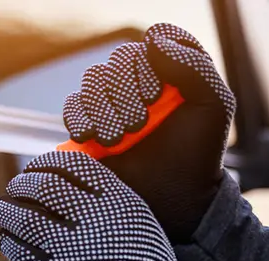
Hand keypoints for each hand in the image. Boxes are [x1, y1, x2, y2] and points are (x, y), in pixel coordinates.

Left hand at [0, 151, 180, 260]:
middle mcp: (93, 221)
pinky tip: (8, 238)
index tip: (37, 167)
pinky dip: (9, 241)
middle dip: (21, 182)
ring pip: (25, 219)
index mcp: (117, 201)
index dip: (47, 162)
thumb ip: (101, 191)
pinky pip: (20, 253)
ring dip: (6, 209)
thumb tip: (56, 173)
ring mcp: (72, 251)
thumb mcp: (134, 214)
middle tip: (15, 186)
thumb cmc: (142, 260)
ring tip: (2, 208)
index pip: (73, 166)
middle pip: (43, 188)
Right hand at [61, 23, 235, 243]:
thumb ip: (193, 67)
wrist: (169, 199)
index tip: (155, 98)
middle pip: (115, 64)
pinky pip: (71, 107)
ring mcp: (109, 104)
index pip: (147, 48)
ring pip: (91, 82)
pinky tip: (94, 138)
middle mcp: (137, 84)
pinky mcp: (86, 126)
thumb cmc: (194, 154)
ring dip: (102, 108)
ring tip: (118, 138)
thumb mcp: (211, 106)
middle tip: (138, 125)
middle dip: (123, 94)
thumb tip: (151, 40)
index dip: (145, 69)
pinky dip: (79, 119)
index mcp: (169, 73)